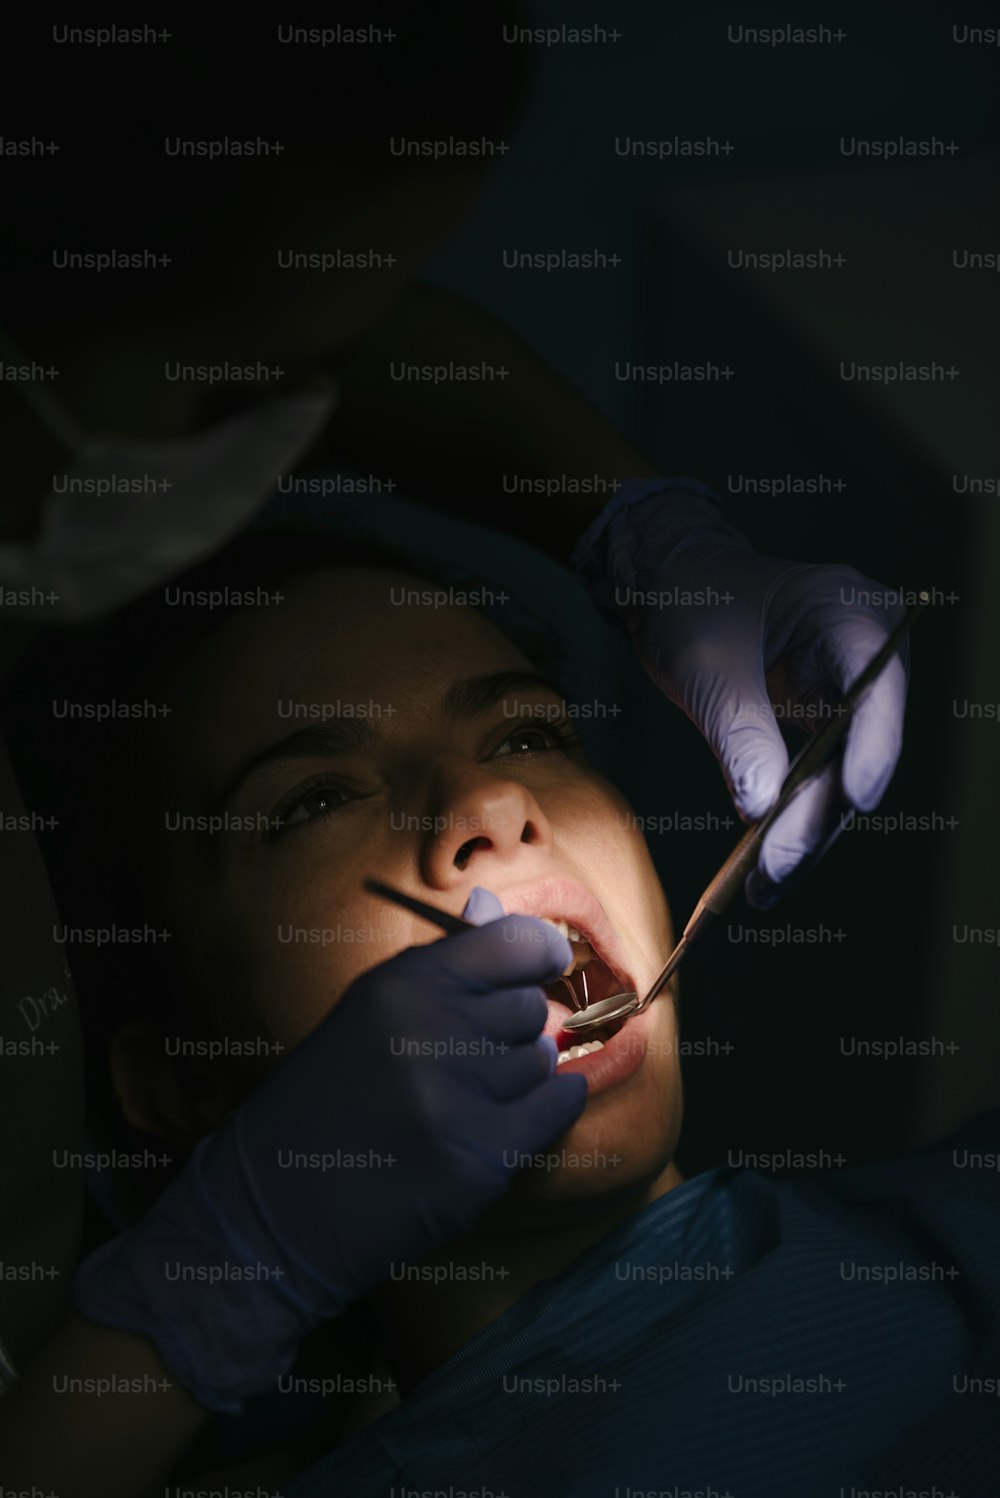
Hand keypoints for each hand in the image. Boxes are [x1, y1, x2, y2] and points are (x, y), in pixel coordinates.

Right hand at [73, 890, 585, 1412]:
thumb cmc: (323, 1105)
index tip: (544, 963)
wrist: (275, 1214)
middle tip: (469, 1058)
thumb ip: (439, 971)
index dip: (538, 952)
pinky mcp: (478, 1160)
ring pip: (543, 1060)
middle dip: (512, 1029)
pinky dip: (548, 1111)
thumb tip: (501, 917)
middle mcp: (429, 1032)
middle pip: (530, 1006)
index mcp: (398, 986)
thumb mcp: (365, 1014)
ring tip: (463, 1100)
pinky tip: (511, 1120)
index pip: (512, 942)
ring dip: (519, 1079)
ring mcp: (456, 1100)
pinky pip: (556, 1110)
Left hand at [573, 481, 908, 907]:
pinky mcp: (821, 725)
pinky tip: (762, 870)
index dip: (872, 747)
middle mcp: (865, 656)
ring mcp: (847, 693)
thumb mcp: (708, 666)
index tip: (856, 800)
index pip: (876, 686)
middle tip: (776, 869)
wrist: (670, 582)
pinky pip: (814, 779)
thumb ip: (740, 733)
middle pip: (859, 747)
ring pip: (839, 775)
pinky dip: (788, 820)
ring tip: (763, 888)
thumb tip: (763, 807)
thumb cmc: (692, 602)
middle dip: (819, 813)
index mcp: (851, 612)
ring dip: (804, 833)